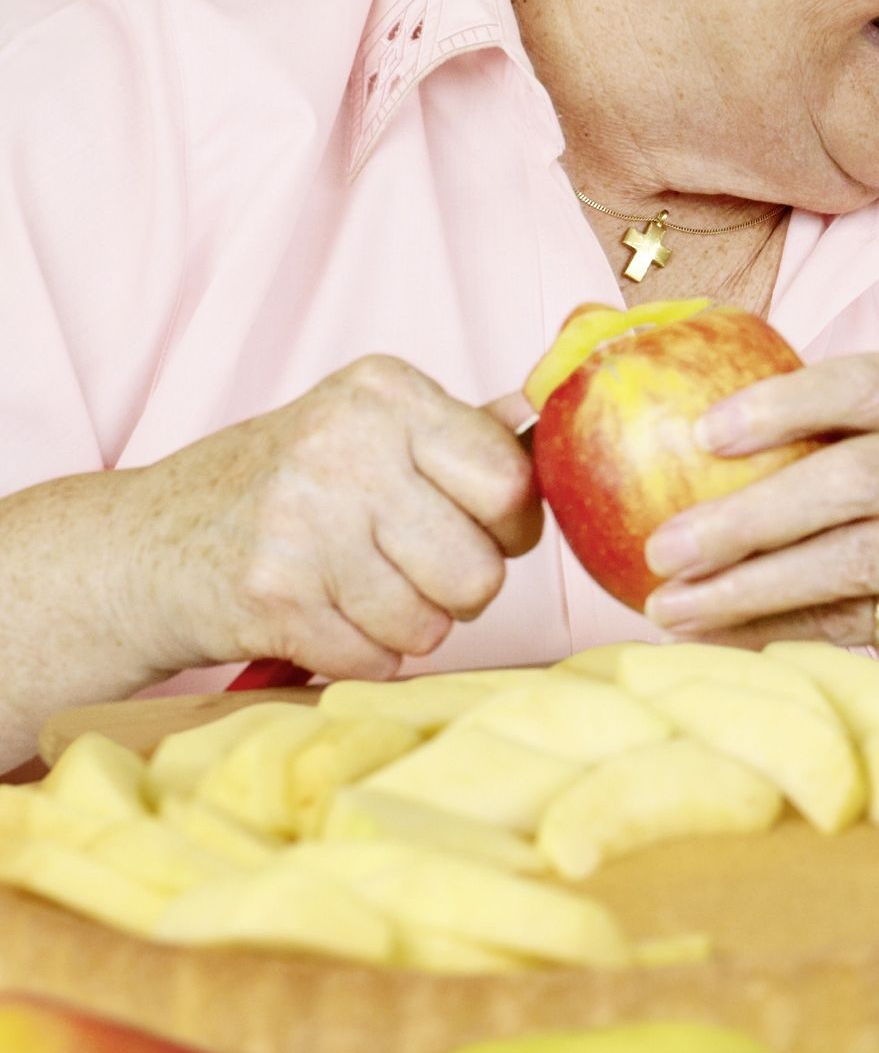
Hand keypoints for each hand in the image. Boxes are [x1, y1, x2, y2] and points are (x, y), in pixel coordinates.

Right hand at [133, 355, 541, 679]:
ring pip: (435, 624)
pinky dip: (362, 654)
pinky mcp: (271, 597)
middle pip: (482, 570)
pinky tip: (322, 616)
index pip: (513, 483)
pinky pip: (379, 660)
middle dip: (462, 587)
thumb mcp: (370, 430)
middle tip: (410, 567)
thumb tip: (561, 409)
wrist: (143, 546)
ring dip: (410, 626)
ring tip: (360, 589)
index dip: (510, 524)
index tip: (476, 524)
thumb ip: (468, 429)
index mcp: (384, 393)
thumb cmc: (285, 487)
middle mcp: (343, 446)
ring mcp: (302, 521)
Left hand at [635, 353, 878, 719]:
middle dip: (747, 518)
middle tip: (664, 548)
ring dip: (752, 588)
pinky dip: (784, 629)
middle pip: (852, 481)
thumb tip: (669, 434)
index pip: (863, 383)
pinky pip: (861, 619)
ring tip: (671, 607)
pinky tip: (723, 636)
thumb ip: (838, 427)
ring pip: (854, 560)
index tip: (704, 434)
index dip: (782, 405)